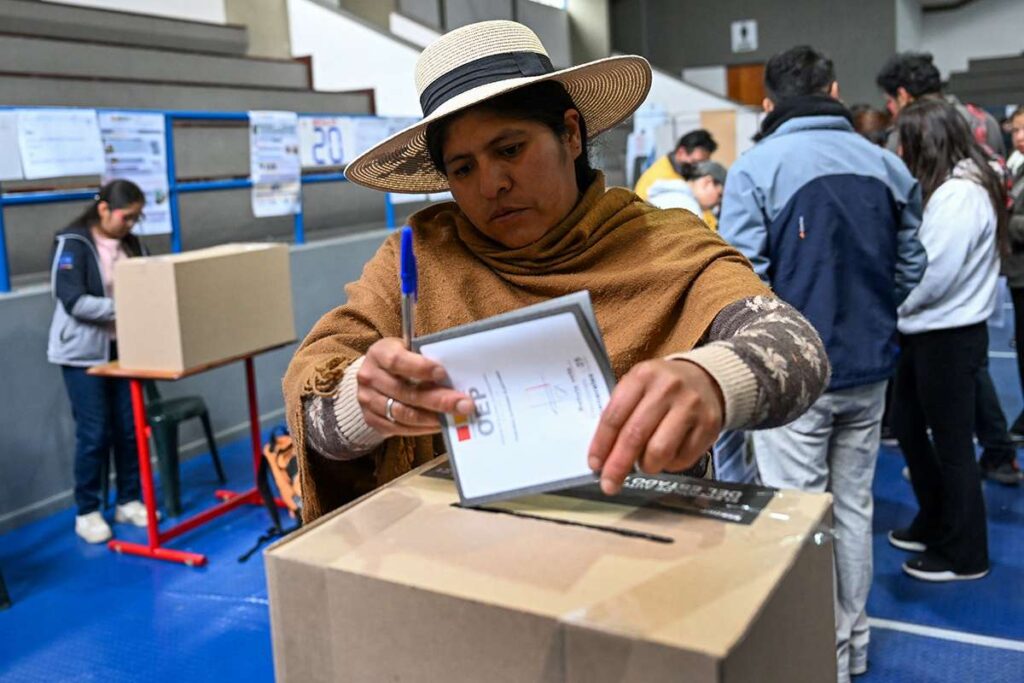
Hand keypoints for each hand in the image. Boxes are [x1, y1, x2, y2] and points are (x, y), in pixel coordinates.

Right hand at [357, 338, 474, 436]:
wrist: (372, 376)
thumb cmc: (399, 359)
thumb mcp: (407, 349)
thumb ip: (425, 358)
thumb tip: (457, 372)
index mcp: (378, 354)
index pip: (397, 361)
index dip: (420, 368)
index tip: (443, 374)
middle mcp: (369, 378)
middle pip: (405, 392)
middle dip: (438, 400)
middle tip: (464, 404)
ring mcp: (367, 401)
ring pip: (403, 414)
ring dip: (432, 418)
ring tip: (455, 417)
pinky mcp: (372, 420)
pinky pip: (399, 428)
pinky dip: (422, 428)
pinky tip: (439, 425)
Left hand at [587, 359, 723, 494]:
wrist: (705, 379)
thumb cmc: (661, 388)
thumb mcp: (638, 387)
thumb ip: (621, 414)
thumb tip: (603, 455)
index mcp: (642, 377)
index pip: (615, 416)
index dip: (602, 444)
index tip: (595, 465)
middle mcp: (667, 389)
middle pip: (635, 435)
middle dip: (618, 465)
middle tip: (610, 484)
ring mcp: (690, 407)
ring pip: (660, 450)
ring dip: (647, 466)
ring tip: (645, 464)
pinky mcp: (709, 425)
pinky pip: (683, 458)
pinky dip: (670, 465)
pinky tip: (667, 458)